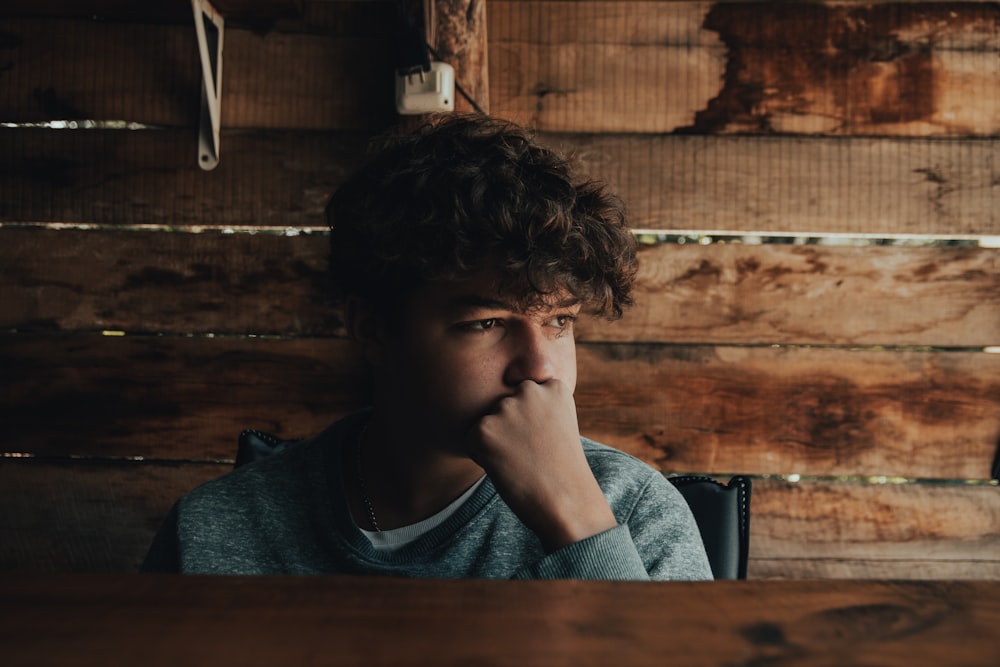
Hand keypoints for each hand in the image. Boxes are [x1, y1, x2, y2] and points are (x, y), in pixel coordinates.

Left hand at [466, 380, 617, 551]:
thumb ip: (538, 407)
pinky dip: (481, 456)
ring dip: (496, 441)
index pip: (526, 395)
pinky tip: (506, 468)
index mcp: (553, 387)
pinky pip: (471, 439)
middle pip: (504, 406)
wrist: (566, 502)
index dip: (531, 423)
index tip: (546, 441)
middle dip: (510, 428)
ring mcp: (505, 408)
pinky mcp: (484, 429)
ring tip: (521, 461)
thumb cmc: (562, 470)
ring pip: (488, 422)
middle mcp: (529, 390)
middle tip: (532, 454)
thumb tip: (500, 404)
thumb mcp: (560, 425)